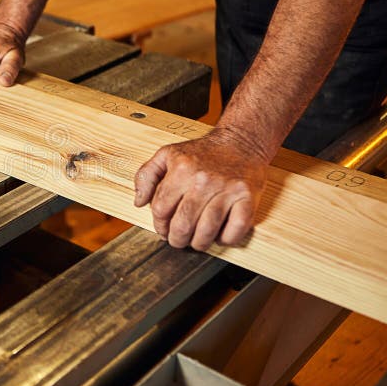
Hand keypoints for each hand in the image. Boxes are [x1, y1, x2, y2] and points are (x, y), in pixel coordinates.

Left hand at [133, 129, 267, 250]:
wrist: (241, 141)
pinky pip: (234, 230)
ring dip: (199, 243)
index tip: (163, 229)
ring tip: (197, 241)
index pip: (161, 209)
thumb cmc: (203, 152)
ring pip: (206, 232)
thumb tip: (139, 202)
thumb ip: (146, 175)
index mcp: (181, 169)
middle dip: (177, 239)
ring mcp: (227, 190)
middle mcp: (203, 180)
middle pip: (182, 225)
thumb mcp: (167, 154)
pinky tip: (219, 235)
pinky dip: (225, 240)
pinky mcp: (247, 197)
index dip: (159, 224)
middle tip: (178, 240)